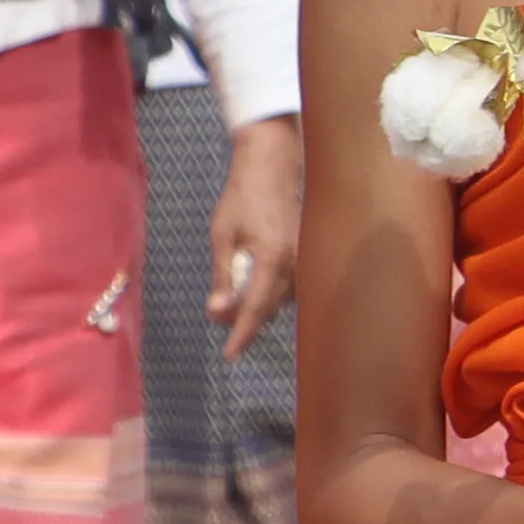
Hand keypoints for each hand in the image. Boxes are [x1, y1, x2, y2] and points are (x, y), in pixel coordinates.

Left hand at [207, 121, 305, 355]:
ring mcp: (304, 259)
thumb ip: (223, 276)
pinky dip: (271, 293)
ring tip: (233, 304)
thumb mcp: (222, 236)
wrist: (273, 169)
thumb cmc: (242, 198)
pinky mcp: (306, 255)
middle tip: (220, 324)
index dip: (242, 333)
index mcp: (272, 259)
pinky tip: (255, 286)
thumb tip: (217, 311)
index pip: (256, 307)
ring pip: (281, 299)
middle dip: (245, 321)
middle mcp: (295, 263)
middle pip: (270, 307)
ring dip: (258, 306)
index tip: (230, 355)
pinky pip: (289, 286)